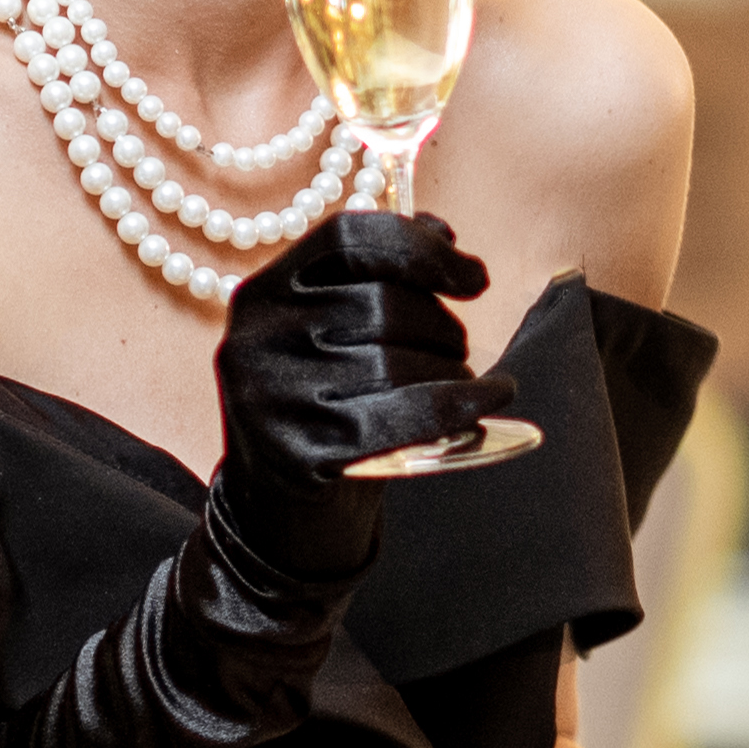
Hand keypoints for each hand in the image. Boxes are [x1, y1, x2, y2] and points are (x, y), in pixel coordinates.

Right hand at [211, 209, 483, 590]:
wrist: (276, 517)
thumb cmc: (325, 409)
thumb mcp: (337, 336)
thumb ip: (378, 277)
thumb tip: (439, 230)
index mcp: (263, 293)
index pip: (349, 238)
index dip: (422, 249)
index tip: (472, 278)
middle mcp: (256, 338)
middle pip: (382, 303)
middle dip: (443, 325)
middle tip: (460, 349)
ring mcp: (272, 397)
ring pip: (396, 361)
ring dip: (452, 370)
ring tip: (462, 384)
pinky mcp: (300, 453)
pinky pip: (403, 414)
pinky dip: (461, 404)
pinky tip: (491, 400)